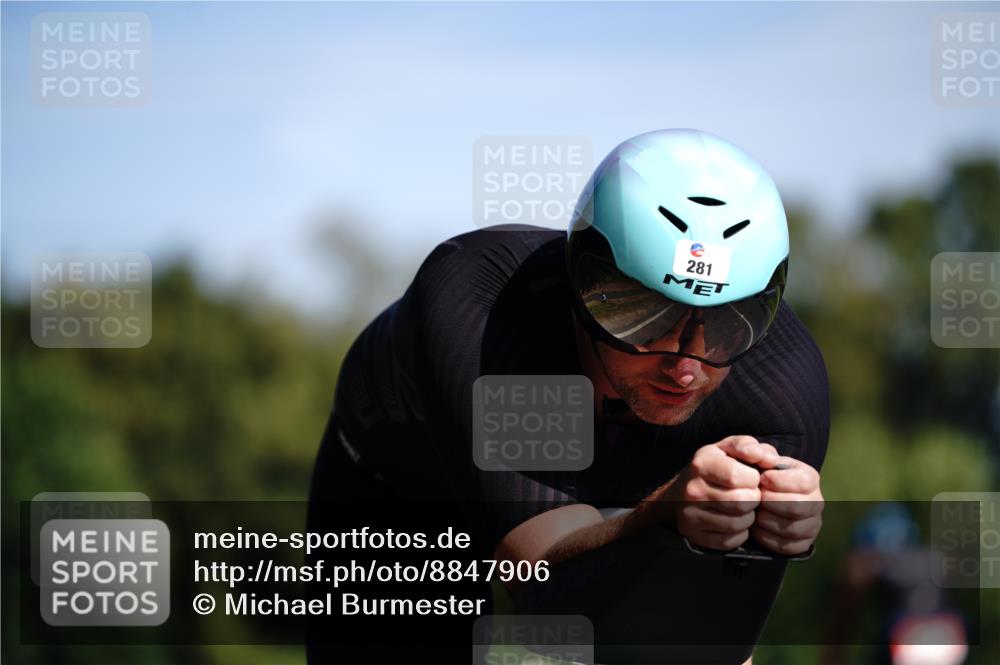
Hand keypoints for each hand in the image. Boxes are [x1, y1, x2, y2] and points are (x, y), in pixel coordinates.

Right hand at [668, 435, 771, 550]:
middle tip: (750, 494)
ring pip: (739, 523)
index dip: (754, 478)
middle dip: (754, 499)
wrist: (677, 493)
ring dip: (748, 517)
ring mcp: (691, 515)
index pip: (739, 477)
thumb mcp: (726, 448)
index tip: (750, 478)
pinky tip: (734, 521)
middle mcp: (693, 490)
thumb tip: (770, 459)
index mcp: (701, 464)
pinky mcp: (695, 535)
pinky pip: (731, 541)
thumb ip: (748, 446)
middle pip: (742, 502)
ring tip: (742, 507)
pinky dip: (739, 533)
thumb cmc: (712, 468)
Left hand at [751, 455, 823, 555]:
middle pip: (799, 507)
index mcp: (808, 477)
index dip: (778, 482)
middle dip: (771, 503)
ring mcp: (811, 524)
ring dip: (767, 521)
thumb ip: (749, 448)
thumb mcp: (748, 454)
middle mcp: (815, 501)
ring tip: (756, 512)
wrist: (749, 496)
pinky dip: (768, 538)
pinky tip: (757, 528)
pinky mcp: (802, 544)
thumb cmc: (750, 472)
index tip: (762, 480)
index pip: (803, 482)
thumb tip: (756, 453)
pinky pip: (787, 546)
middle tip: (757, 499)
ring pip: (793, 529)